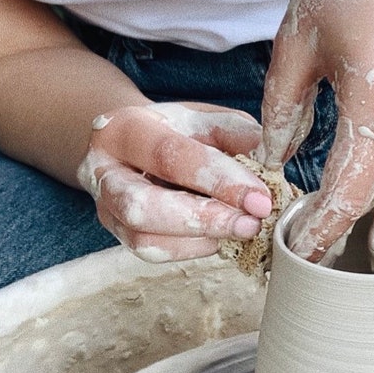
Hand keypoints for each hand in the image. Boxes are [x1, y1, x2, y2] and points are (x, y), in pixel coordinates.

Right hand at [77, 101, 273, 261]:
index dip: (219, 179)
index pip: (170, 156)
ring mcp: (105, 206)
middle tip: (250, 223)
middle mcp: (103, 169)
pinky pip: (151, 252)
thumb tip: (270, 167)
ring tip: (241, 231)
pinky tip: (220, 237)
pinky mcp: (117, 233)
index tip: (260, 197)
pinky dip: (192, 249)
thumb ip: (237, 137)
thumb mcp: (208, 119)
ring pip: (143, 239)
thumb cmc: (179, 130)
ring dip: (199, 240)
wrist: (138, 143)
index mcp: (126, 128)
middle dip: (203, 218)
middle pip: (143, 206)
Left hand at [259, 0, 373, 261]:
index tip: (300, 253)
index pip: (350, 189)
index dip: (323, 228)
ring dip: (362, 179)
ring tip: (322, 185)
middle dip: (337, 204)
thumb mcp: (298, 37)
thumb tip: (277, 157)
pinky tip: (358, 147)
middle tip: (296, 216)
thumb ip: (284, 106)